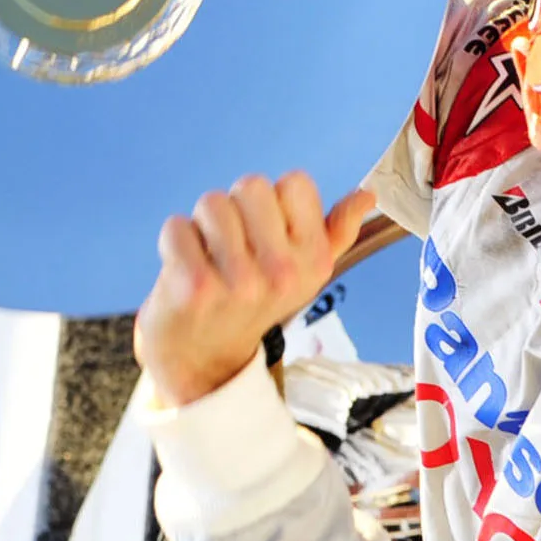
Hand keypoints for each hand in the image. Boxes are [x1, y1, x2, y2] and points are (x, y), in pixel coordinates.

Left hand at [135, 173, 375, 408]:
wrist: (207, 358)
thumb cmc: (254, 302)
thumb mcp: (306, 272)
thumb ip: (337, 231)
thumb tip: (366, 195)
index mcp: (314, 260)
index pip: (296, 183)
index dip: (274, 202)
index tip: (266, 235)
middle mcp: (283, 273)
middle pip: (252, 186)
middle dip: (235, 208)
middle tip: (232, 247)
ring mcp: (239, 281)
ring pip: (211, 203)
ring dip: (202, 226)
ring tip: (209, 258)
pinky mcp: (195, 286)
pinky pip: (177, 227)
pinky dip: (174, 242)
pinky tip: (184, 270)